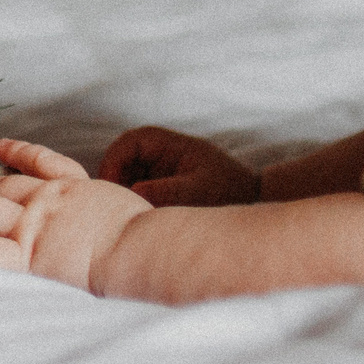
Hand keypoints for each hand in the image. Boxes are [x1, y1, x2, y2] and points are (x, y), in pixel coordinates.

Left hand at [0, 138, 150, 290]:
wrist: (144, 248)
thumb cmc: (147, 235)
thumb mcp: (129, 208)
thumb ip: (110, 211)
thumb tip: (109, 219)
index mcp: (73, 188)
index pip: (40, 164)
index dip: (17, 155)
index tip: (1, 150)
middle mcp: (44, 202)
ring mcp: (29, 227)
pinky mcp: (23, 255)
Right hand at [99, 125, 261, 206]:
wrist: (254, 204)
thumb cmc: (230, 192)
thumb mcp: (197, 192)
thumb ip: (164, 191)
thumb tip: (132, 193)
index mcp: (171, 145)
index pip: (130, 143)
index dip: (114, 161)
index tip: (110, 186)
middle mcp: (163, 154)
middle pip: (124, 161)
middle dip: (116, 181)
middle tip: (116, 207)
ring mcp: (162, 171)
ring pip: (129, 178)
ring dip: (125, 195)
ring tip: (130, 217)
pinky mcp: (164, 188)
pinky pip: (139, 192)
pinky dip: (136, 204)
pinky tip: (142, 221)